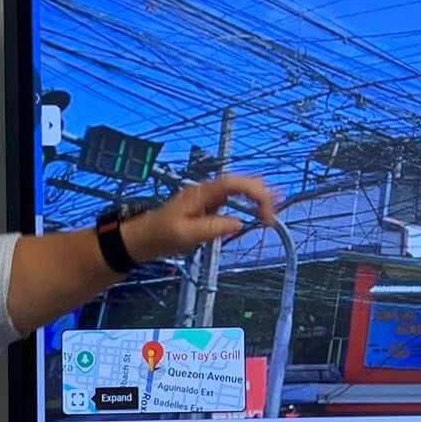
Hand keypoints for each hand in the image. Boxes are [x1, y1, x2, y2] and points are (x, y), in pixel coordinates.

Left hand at [124, 174, 278, 264]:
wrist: (143, 238)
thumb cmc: (161, 235)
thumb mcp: (186, 235)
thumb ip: (212, 227)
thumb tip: (238, 222)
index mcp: (201, 193)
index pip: (233, 184)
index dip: (254, 193)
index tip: (266, 213)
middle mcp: (207, 191)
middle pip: (239, 182)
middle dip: (260, 192)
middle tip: (277, 207)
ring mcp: (208, 198)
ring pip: (238, 189)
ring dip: (256, 196)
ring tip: (274, 207)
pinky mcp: (209, 207)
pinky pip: (233, 199)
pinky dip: (249, 202)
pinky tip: (259, 209)